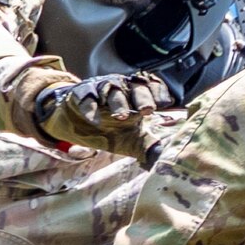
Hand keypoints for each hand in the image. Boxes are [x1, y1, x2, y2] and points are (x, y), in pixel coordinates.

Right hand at [33, 72, 170, 151]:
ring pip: (112, 90)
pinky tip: (95, 119)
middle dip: (143, 98)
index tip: (166, 104)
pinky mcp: (81, 94)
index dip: (159, 93)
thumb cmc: (111, 129)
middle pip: (135, 87)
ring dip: (119, 103)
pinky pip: (86, 97)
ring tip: (122, 117)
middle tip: (148, 111)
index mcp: (138, 96)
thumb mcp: (132, 139)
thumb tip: (164, 157)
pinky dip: (90, 107)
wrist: (78, 124)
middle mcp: (122, 88)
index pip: (152, 87)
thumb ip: (149, 145)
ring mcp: (101, 89)